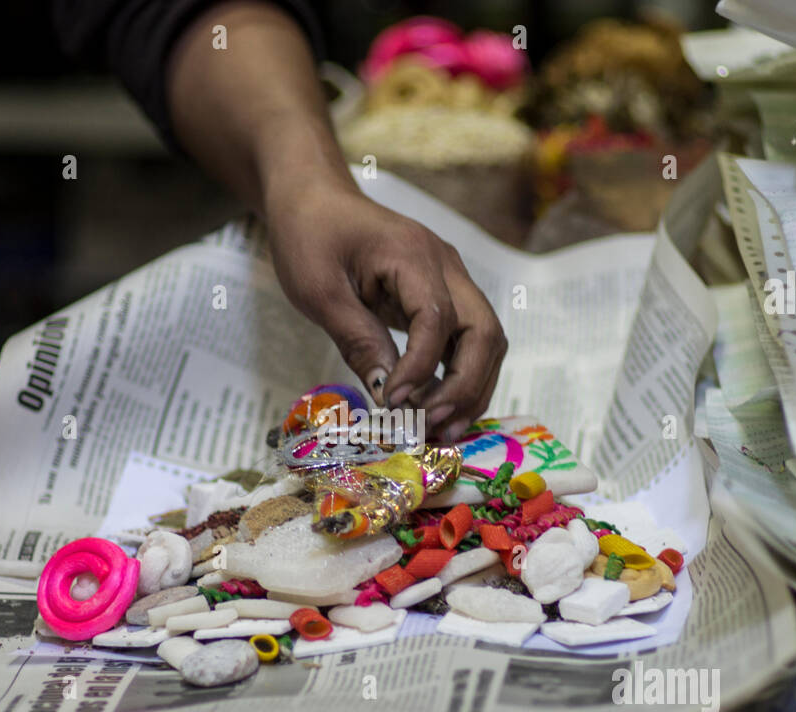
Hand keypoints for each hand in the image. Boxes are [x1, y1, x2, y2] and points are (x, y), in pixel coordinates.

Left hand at [265, 177, 507, 441]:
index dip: (422, 368)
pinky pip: (466, 340)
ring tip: (441, 430)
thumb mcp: (319, 291)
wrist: (313, 197)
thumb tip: (389, 395)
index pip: (438, 319)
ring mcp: (450, 279)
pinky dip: (458, 376)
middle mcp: (445, 265)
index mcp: (412, 254)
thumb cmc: (309, 235)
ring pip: (485, 340)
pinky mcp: (442, 295)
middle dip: (465, 387)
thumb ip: (358, 340)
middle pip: (484, 332)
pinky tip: (438, 408)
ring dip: (470, 388)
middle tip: (433, 428)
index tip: (395, 402)